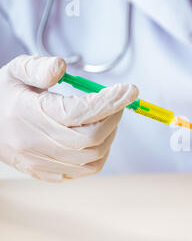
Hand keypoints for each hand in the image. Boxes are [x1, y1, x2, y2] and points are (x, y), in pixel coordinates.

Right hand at [0, 55, 137, 181]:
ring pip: (92, 158)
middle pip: (91, 138)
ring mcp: (41, 162)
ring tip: (108, 117)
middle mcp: (35, 143)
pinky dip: (101, 153)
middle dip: (113, 118)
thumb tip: (62, 66)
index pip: (81, 112)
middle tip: (119, 102)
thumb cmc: (3, 96)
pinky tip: (98, 136)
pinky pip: (86, 170)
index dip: (110, 101)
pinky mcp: (47, 174)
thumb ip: (38, 67)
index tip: (130, 90)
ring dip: (110, 136)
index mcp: (28, 114)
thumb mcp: (15, 71)